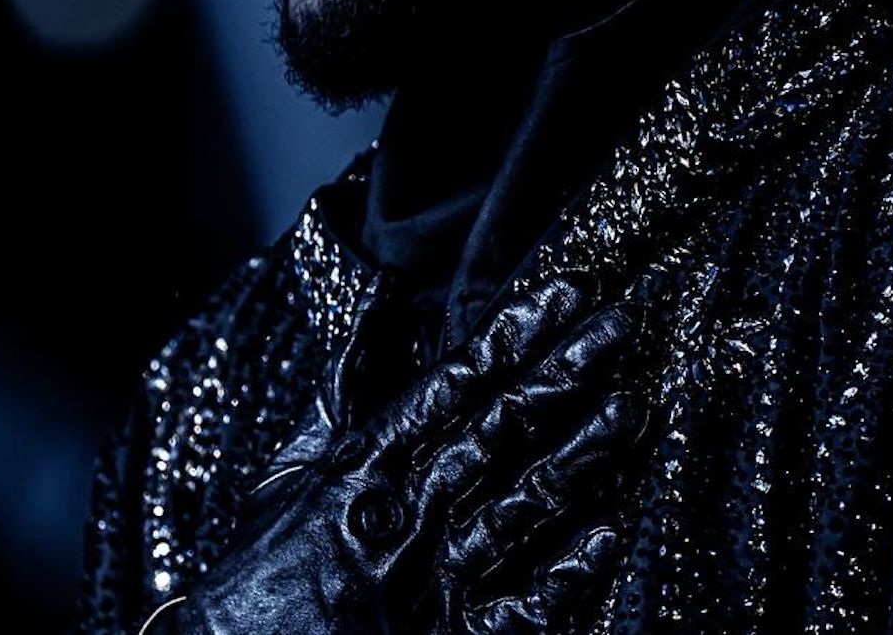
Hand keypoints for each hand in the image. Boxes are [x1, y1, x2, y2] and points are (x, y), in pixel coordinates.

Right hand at [142, 272, 645, 633]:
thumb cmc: (260, 569)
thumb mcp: (288, 470)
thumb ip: (343, 387)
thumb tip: (381, 303)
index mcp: (358, 468)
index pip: (450, 385)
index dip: (513, 335)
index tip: (567, 291)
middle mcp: (397, 518)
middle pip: (495, 433)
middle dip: (562, 375)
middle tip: (620, 326)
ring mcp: (424, 582)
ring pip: (515, 509)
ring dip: (577, 458)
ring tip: (632, 409)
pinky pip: (513, 611)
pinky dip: (558, 576)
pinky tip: (604, 535)